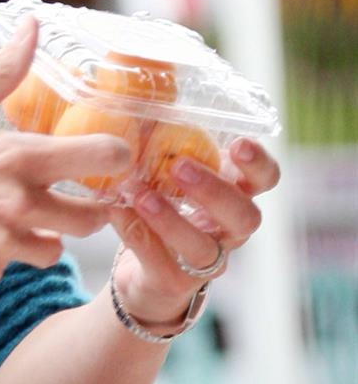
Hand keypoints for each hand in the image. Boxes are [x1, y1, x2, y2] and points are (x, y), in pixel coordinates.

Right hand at [0, 18, 130, 294]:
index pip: (100, 157)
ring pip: (53, 250)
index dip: (117, 157)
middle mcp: (15, 206)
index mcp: (12, 157)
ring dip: (42, 236)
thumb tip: (35, 28)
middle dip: (91, 209)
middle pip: (93, 217)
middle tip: (75, 199)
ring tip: (4, 217)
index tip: (112, 158)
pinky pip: (7, 268)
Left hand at [110, 135, 280, 325]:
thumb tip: (136, 100)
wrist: (142, 277)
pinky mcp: (174, 283)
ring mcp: (205, 263)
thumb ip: (161, 148)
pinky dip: (138, 235)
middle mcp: (228, 232)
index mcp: (234, 197)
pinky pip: (162, 263)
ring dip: (171, 218)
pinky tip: (117, 212)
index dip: (259, 164)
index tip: (239, 143)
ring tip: (142, 194)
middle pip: (246, 216)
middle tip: (179, 165)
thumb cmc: (159, 213)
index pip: (265, 180)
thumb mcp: (166, 178)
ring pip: (204, 247)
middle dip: (214, 190)